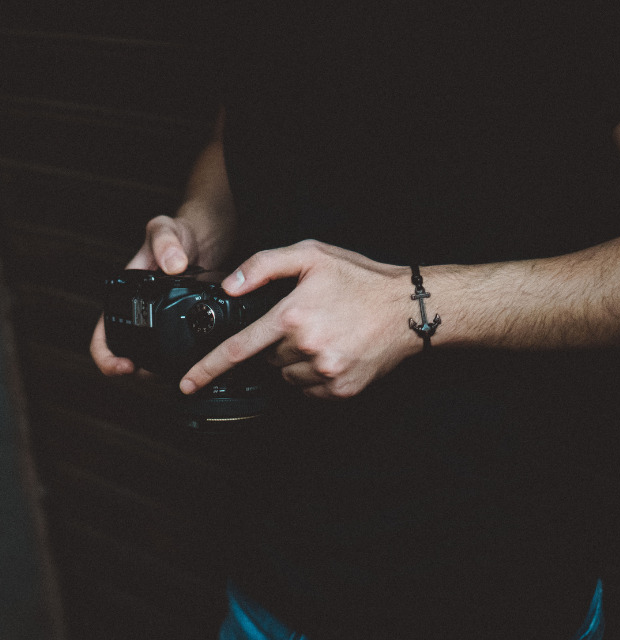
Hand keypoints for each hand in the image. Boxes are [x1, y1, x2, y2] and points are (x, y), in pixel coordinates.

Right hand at [89, 215, 204, 376]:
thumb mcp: (167, 230)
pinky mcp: (179, 324)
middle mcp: (137, 311)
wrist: (201, 239)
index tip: (124, 366)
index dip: (106, 356)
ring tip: (170, 372)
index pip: (103, 334)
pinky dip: (175, 359)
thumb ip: (166, 243)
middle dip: (131, 371)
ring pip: (147, 356)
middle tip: (149, 375)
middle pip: (124, 353)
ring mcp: (158, 321)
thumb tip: (173, 266)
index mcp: (123, 296)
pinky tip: (190, 362)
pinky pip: (172, 349)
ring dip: (153, 370)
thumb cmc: (177, 233)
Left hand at [179, 240, 420, 399]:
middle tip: (303, 322)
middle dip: (275, 344)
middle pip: (267, 360)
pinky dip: (314, 375)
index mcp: (292, 316)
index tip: (188, 384)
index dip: (208, 368)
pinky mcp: (341, 389)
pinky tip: (333, 352)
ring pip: (287, 376)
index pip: (238, 349)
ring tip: (323, 335)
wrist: (407, 309)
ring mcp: (326, 373)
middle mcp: (307, 348)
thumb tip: (230, 286)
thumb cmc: (361, 279)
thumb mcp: (312, 255)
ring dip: (294, 361)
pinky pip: (310, 390)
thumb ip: (265, 265)